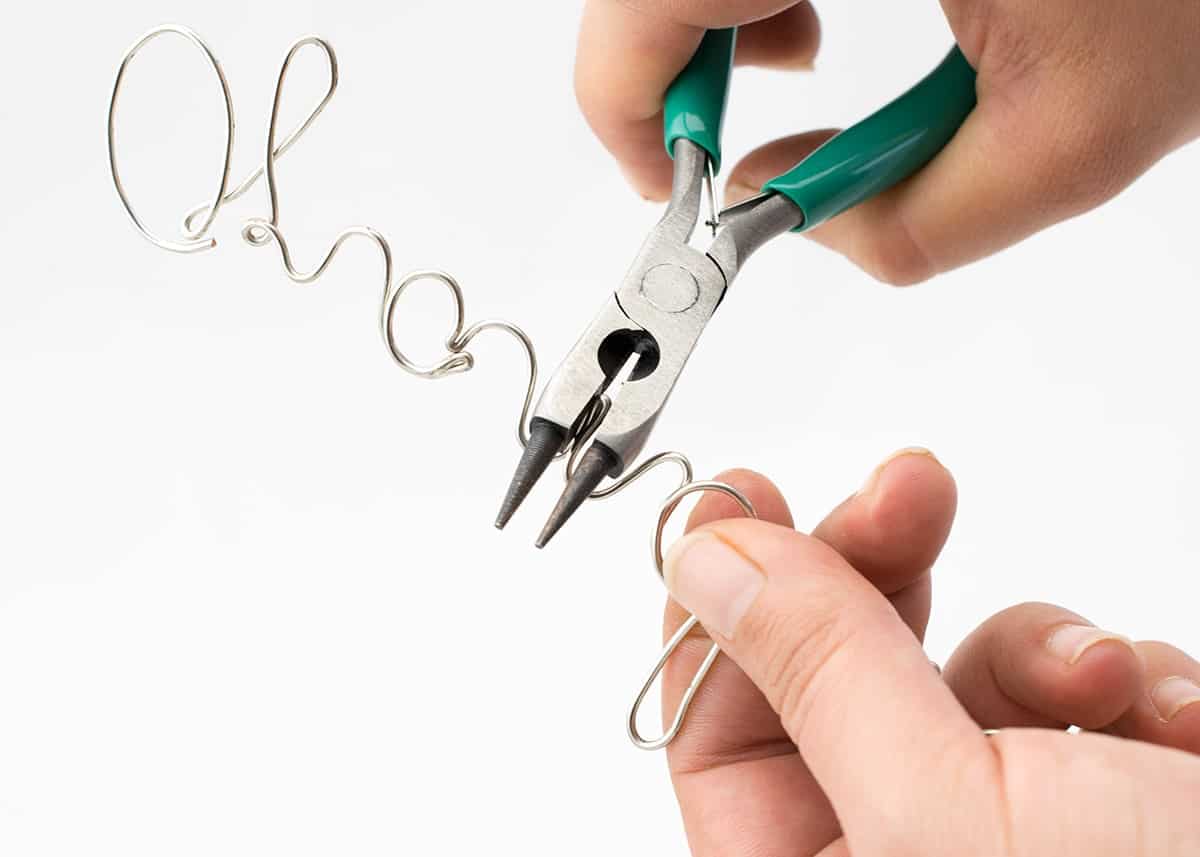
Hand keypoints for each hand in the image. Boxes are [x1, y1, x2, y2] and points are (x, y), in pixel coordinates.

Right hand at [575, 1, 1199, 284]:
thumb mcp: (1072, 140)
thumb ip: (906, 227)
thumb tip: (783, 210)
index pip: (644, 1)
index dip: (626, 105)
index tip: (670, 178)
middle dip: (669, 63)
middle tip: (717, 138)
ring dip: (709, 14)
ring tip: (792, 63)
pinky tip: (813, 8)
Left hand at [659, 452, 1199, 854]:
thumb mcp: (946, 806)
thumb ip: (819, 671)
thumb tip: (713, 561)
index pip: (716, 744)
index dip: (719, 615)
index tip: (739, 505)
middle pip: (837, 688)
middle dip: (876, 579)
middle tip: (906, 493)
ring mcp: (1015, 843)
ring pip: (967, 680)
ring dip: (1039, 648)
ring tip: (1111, 681)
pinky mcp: (1111, 809)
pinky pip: (1076, 701)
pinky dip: (1129, 685)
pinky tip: (1182, 726)